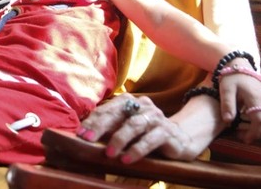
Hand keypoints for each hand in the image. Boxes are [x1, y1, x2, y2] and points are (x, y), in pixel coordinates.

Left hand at [77, 94, 197, 162]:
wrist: (180, 138)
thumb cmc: (146, 133)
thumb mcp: (126, 127)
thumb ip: (109, 127)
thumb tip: (83, 133)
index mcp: (130, 101)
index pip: (107, 109)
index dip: (92, 121)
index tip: (80, 133)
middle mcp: (143, 106)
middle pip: (118, 114)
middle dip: (100, 126)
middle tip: (88, 139)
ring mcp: (156, 117)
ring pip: (134, 125)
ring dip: (119, 139)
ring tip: (109, 153)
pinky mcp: (167, 132)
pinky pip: (150, 140)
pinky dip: (137, 150)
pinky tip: (126, 159)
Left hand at [218, 67, 260, 142]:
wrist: (241, 68)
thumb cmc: (232, 79)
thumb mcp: (226, 90)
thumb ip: (227, 105)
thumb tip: (228, 121)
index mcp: (255, 98)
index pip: (260, 121)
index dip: (253, 133)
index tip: (243, 138)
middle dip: (256, 135)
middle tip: (242, 137)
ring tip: (248, 133)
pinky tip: (256, 127)